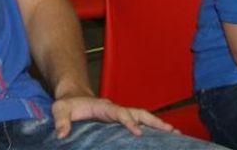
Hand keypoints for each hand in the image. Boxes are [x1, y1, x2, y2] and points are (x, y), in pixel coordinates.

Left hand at [52, 95, 175, 139]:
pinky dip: (153, 129)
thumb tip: (62, 134)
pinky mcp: (122, 121)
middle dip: (155, 122)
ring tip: (176, 134)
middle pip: (139, 113)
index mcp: (103, 107)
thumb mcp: (60, 109)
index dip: (129, 122)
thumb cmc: (68, 104)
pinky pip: (141, 123)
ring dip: (159, 125)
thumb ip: (61, 120)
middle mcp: (115, 110)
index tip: (138, 132)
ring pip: (144, 118)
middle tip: (171, 131)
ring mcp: (120, 114)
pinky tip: (165, 138)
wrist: (73, 97)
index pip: (119, 113)